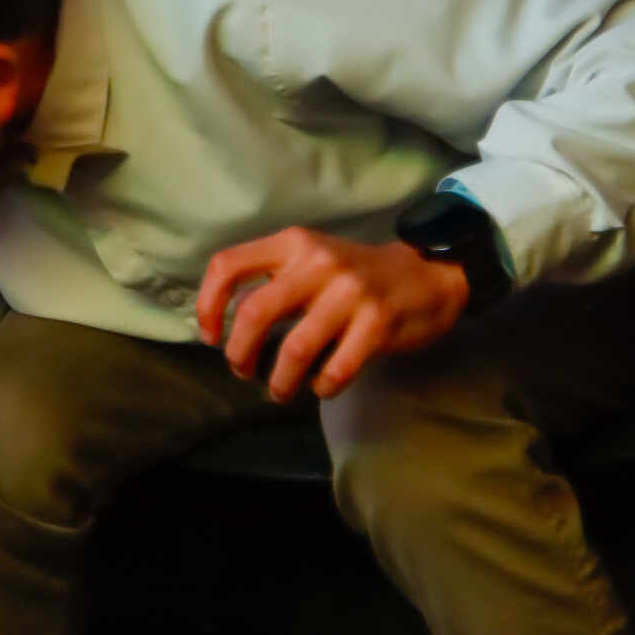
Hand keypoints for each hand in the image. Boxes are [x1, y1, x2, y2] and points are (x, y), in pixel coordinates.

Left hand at [195, 226, 469, 401]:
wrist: (427, 273)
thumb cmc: (355, 274)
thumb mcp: (310, 258)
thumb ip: (272, 279)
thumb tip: (225, 326)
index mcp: (292, 243)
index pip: (228, 266)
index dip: (207, 305)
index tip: (211, 337)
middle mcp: (317, 262)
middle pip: (254, 312)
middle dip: (239, 352)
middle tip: (242, 371)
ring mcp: (350, 292)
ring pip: (295, 348)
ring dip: (279, 380)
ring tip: (279, 391)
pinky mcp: (378, 323)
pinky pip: (336, 368)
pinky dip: (321, 387)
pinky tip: (320, 388)